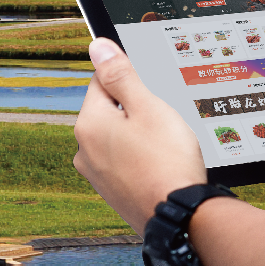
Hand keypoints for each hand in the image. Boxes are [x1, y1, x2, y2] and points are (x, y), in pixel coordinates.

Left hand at [73, 38, 206, 230]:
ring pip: (118, 138)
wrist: (180, 218)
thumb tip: (97, 47)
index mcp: (88, 124)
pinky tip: (161, 166)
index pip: (101, 81)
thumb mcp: (148, 107)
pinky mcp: (111, 191)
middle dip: (135, 111)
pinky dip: (141, 159)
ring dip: (139, 136)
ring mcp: (96, 174)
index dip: (130, 81)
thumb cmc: (167, 161)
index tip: (151, 92)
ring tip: (165, 147)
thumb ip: (120, 75)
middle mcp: (84, 149)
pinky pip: (124, 162)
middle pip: (109, 111)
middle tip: (163, 124)